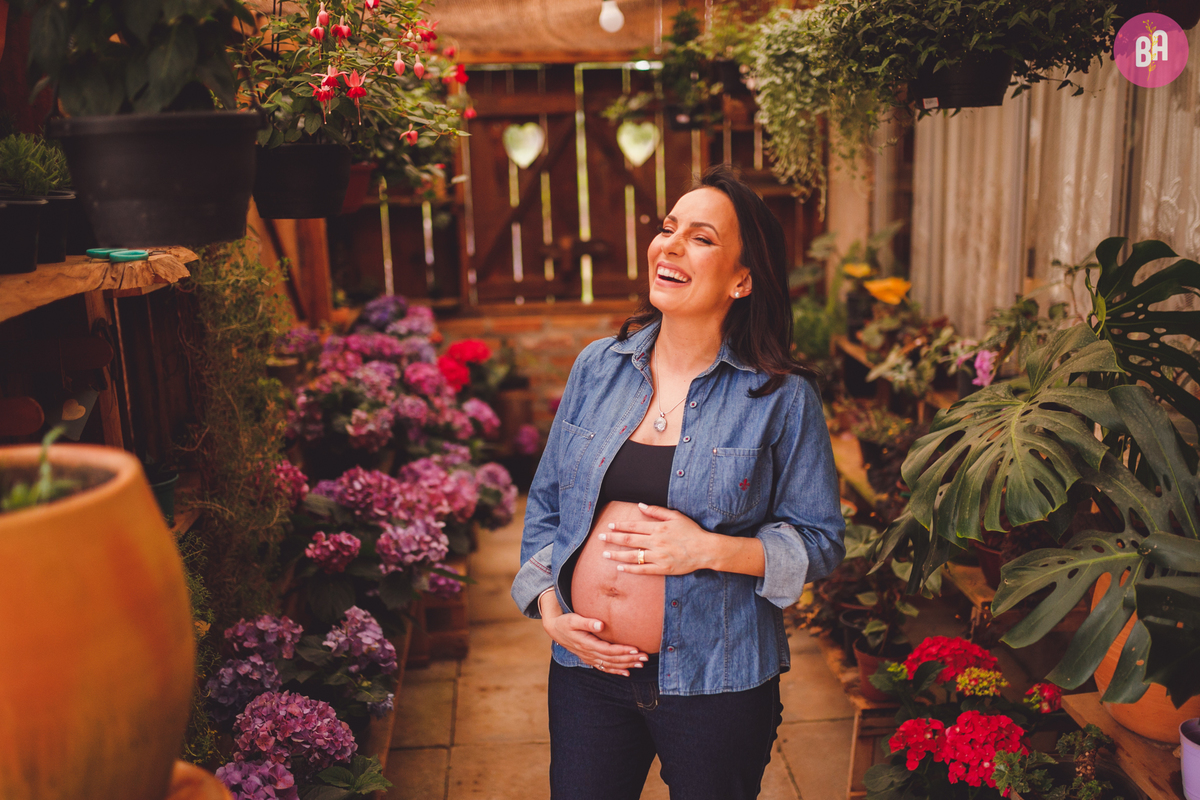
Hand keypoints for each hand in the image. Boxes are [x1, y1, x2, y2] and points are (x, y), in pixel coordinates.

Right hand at [539, 590, 648, 676]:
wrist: (555, 630)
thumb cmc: (565, 622)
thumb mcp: (573, 619)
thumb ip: (587, 622)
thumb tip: (601, 625)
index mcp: (587, 644)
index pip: (608, 650)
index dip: (622, 650)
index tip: (635, 649)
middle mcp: (589, 654)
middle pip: (612, 659)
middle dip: (629, 659)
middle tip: (645, 658)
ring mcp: (589, 658)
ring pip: (610, 665)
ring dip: (626, 665)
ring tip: (641, 664)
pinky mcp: (590, 659)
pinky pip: (604, 667)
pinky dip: (616, 671)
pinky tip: (627, 673)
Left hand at [599, 502, 714, 575]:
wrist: (705, 550)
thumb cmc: (691, 531)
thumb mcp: (676, 516)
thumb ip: (657, 511)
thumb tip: (640, 505)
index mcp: (658, 528)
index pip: (634, 526)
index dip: (620, 526)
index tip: (609, 526)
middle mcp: (655, 542)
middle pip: (629, 540)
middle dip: (612, 538)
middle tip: (600, 538)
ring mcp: (658, 556)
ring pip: (632, 555)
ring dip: (617, 554)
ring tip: (605, 554)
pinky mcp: (662, 568)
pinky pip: (642, 569)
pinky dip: (630, 569)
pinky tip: (620, 568)